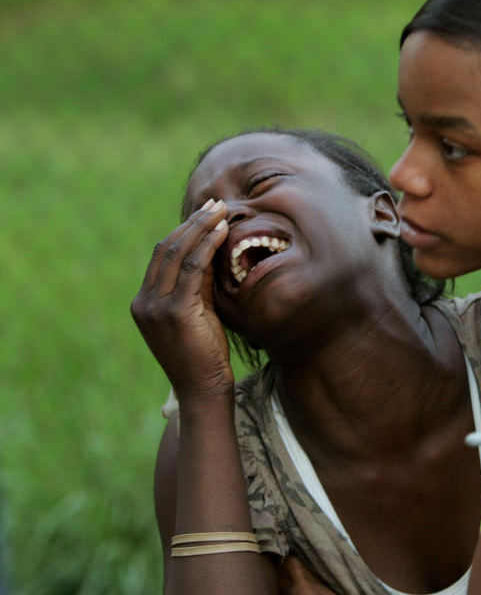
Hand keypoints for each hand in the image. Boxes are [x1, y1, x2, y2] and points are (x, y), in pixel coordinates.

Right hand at [130, 199, 232, 401]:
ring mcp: (156, 307)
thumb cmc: (206, 356)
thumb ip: (198, 286)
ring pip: (178, 254)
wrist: (203, 390)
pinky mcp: (175, 312)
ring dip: (202, 228)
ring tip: (222, 210)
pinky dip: (208, 246)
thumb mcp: (198, 314)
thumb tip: (211, 251)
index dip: (184, 231)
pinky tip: (223, 233)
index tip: (206, 213)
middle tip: (216, 203)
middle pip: (166, 248)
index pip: (161, 256)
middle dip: (193, 223)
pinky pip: (193, 269)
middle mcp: (144, 302)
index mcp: (144, 302)